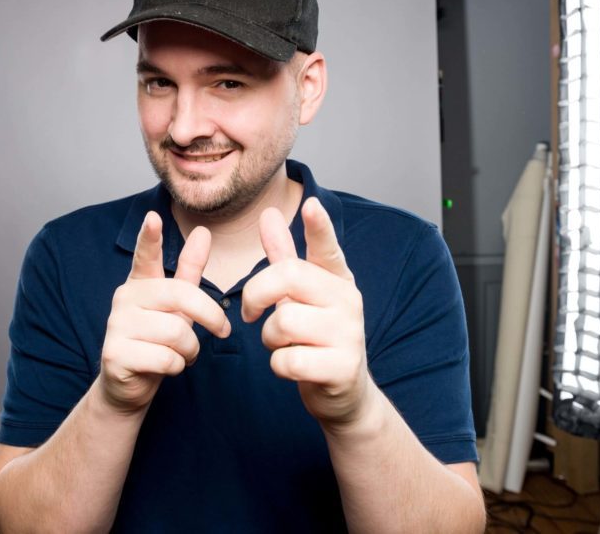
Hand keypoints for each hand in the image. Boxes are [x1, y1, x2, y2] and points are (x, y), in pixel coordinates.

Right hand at [98, 211, 230, 413]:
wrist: (128, 385)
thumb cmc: (157, 341)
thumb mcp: (176, 306)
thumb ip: (189, 271)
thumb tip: (203, 232)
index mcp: (140, 283)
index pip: (145, 256)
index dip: (149, 237)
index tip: (153, 217)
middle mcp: (125, 299)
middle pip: (180, 296)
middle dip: (209, 316)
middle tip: (222, 330)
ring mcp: (116, 326)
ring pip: (177, 333)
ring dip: (191, 349)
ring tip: (184, 354)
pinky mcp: (116, 354)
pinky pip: (166, 358)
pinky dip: (177, 366)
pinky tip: (168, 366)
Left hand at [242, 197, 377, 428]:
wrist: (345, 393)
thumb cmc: (317, 336)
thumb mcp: (301, 295)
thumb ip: (284, 256)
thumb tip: (269, 213)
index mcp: (337, 279)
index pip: (327, 248)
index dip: (319, 228)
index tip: (311, 206)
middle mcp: (348, 300)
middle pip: (287, 278)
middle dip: (256, 294)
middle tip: (250, 311)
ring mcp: (349, 334)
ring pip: (283, 322)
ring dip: (270, 337)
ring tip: (284, 344)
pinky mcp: (342, 367)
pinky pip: (289, 359)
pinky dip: (279, 365)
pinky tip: (293, 366)